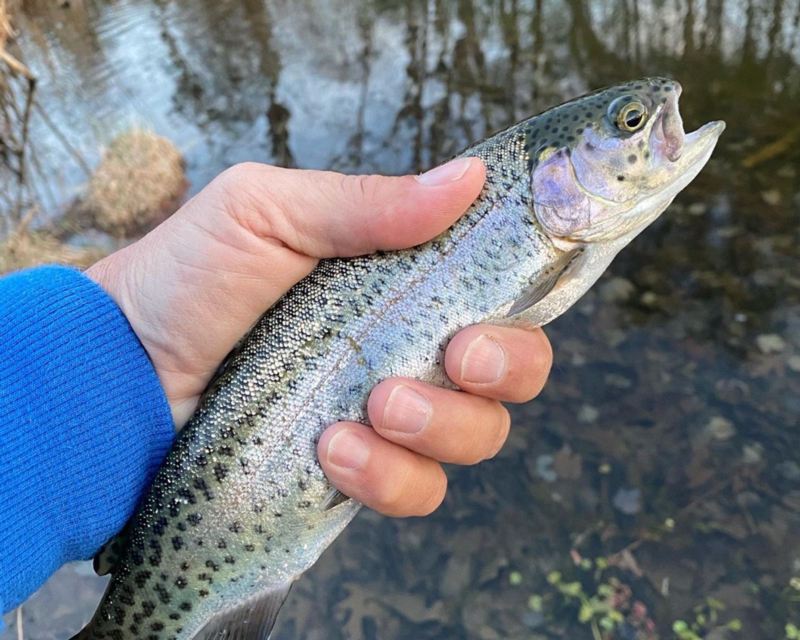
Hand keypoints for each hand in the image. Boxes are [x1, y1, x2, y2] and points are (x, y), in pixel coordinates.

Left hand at [86, 158, 551, 517]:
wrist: (117, 374)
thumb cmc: (184, 279)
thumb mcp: (266, 213)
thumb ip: (366, 203)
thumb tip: (471, 176)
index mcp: (398, 287)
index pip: (496, 301)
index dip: (517, 314)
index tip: (483, 316)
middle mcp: (404, 352)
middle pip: (509, 378)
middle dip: (502, 372)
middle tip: (455, 359)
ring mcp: (382, 420)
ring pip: (474, 440)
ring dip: (439, 426)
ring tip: (372, 406)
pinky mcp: (354, 477)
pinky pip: (415, 493)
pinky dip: (388, 477)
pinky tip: (332, 451)